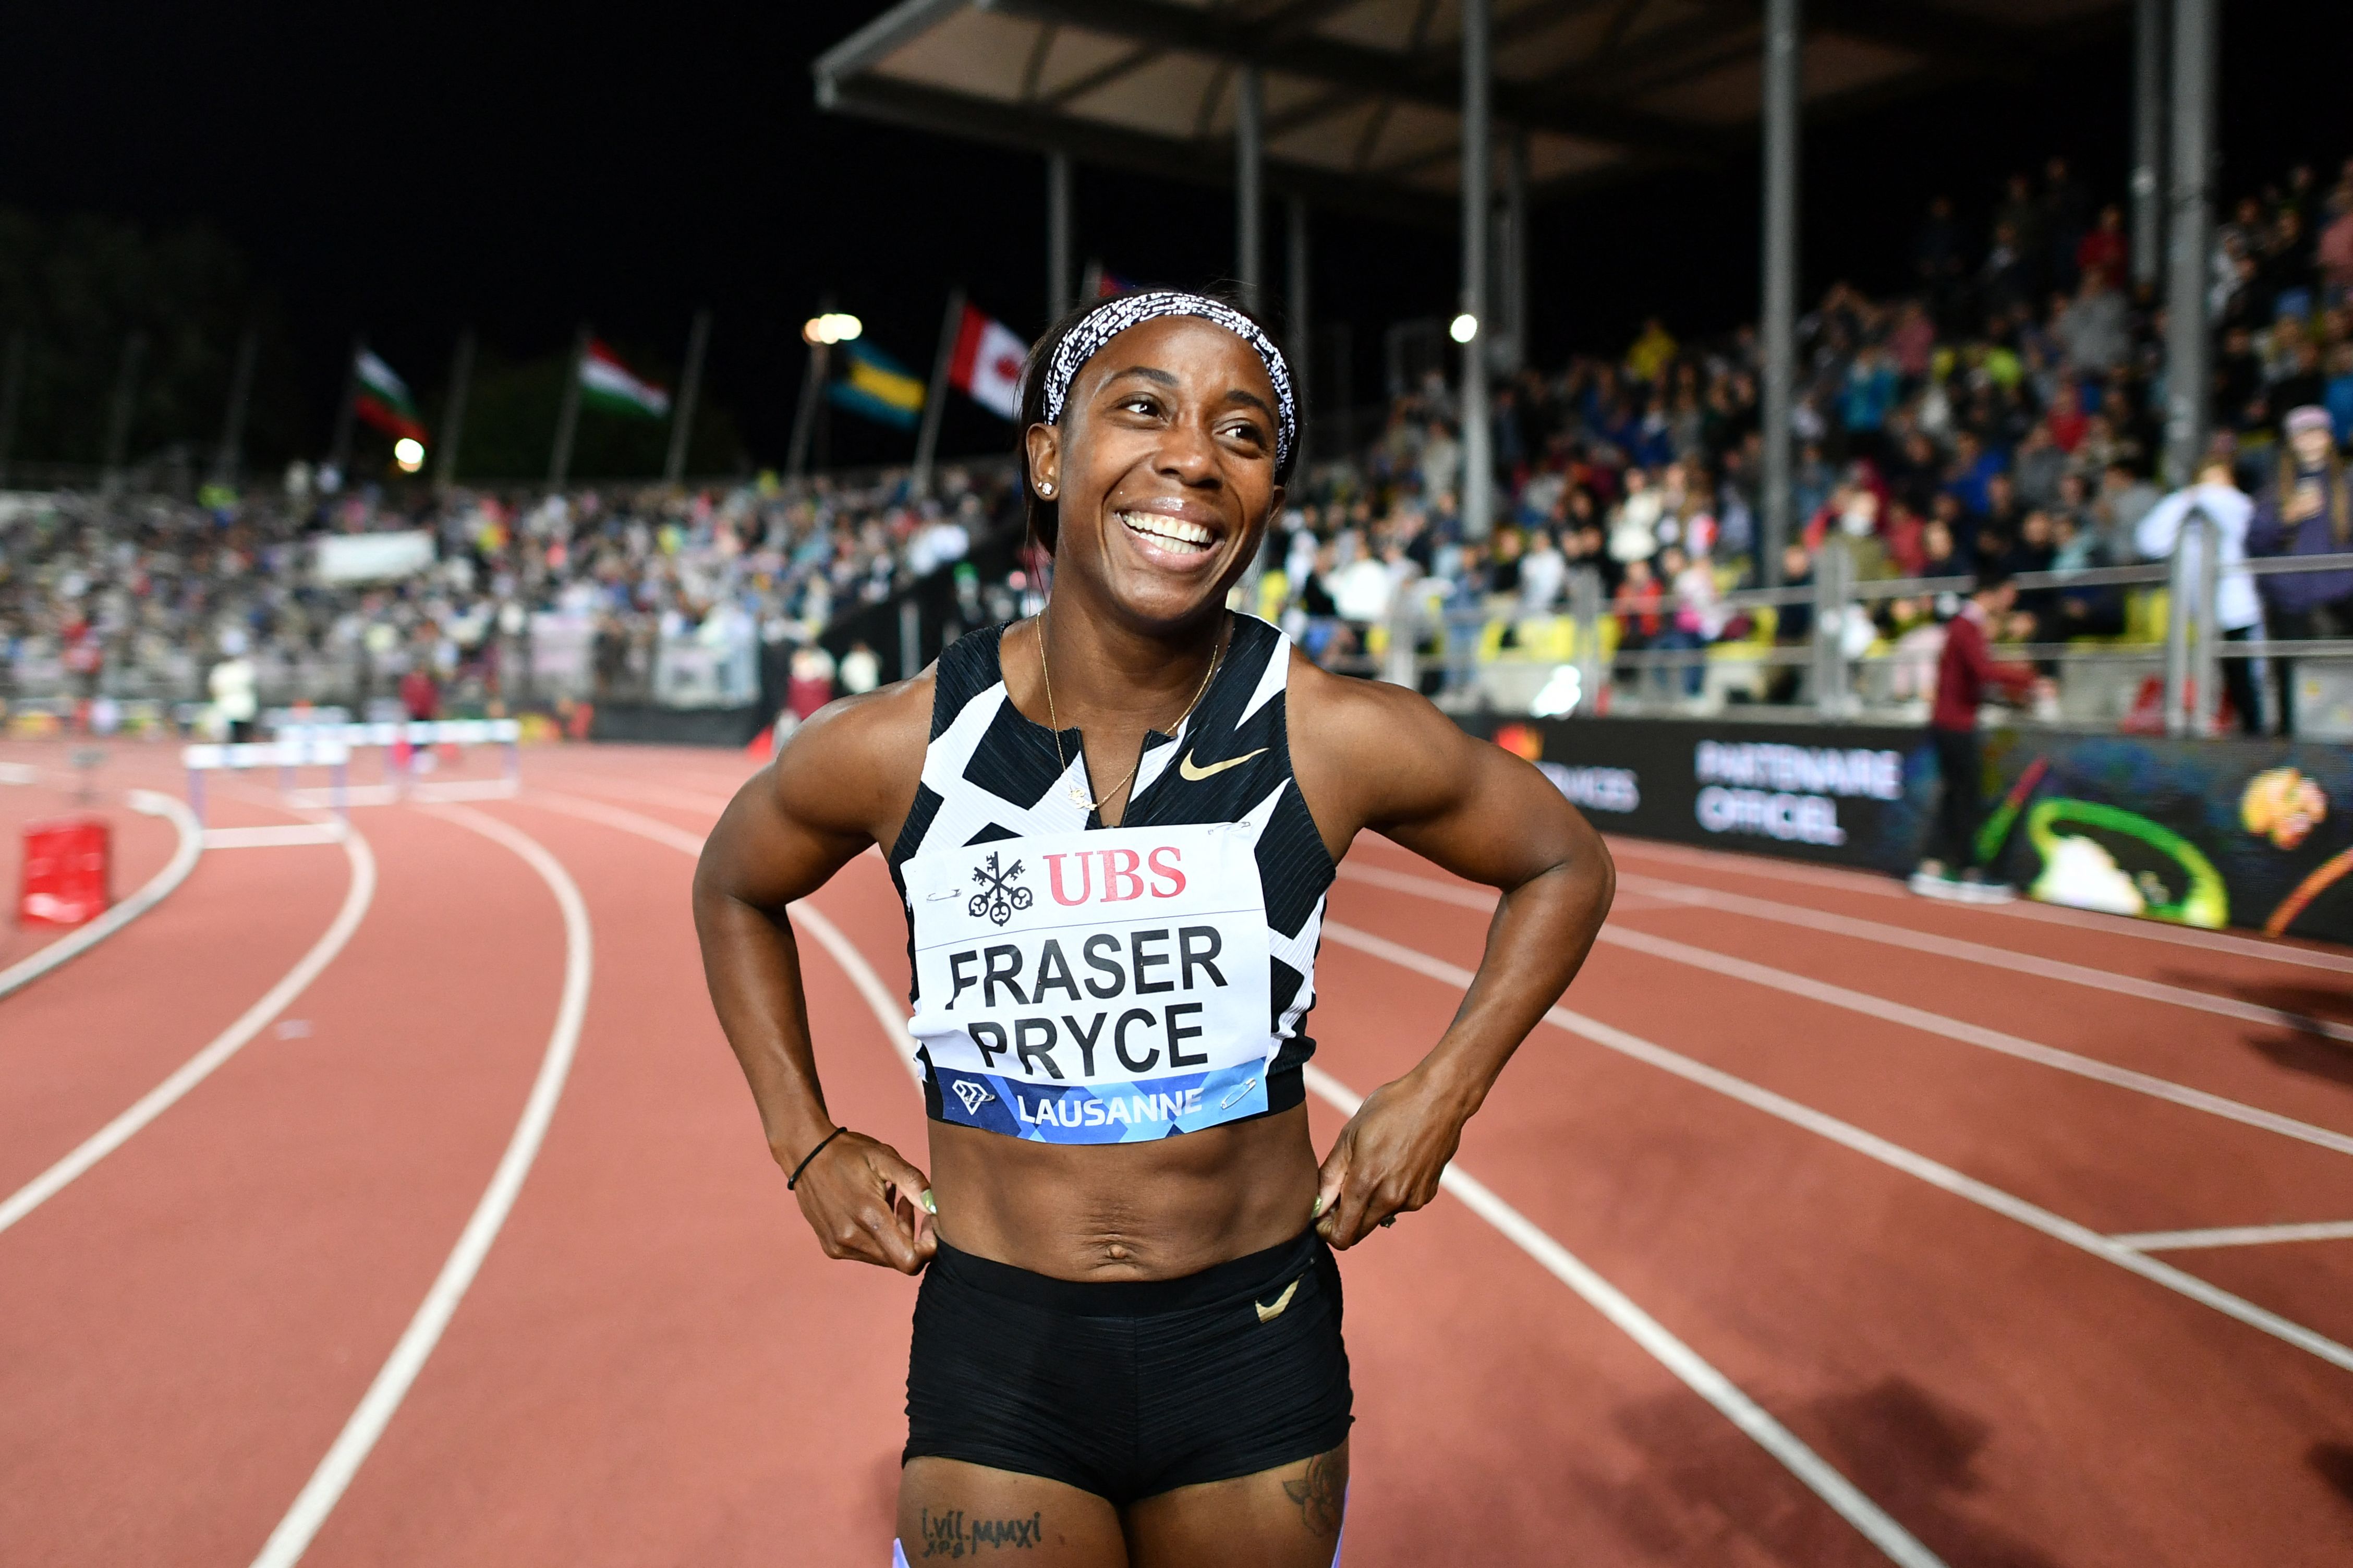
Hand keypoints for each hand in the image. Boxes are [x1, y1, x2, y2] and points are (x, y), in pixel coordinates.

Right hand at [789, 1129, 936, 1273]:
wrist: (806, 1154)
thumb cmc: (849, 1153)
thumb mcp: (885, 1157)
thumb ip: (913, 1182)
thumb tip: (936, 1208)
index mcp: (869, 1216)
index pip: (910, 1260)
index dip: (927, 1246)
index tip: (928, 1220)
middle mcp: (852, 1238)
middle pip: (899, 1260)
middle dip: (911, 1236)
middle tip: (905, 1202)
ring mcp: (839, 1246)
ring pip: (883, 1258)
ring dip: (893, 1236)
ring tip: (887, 1201)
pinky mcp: (831, 1247)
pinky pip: (865, 1254)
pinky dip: (876, 1238)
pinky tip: (870, 1210)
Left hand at [1312, 1072, 1466, 1249]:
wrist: (1438, 1098)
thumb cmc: (1390, 1110)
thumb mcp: (1350, 1136)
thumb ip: (1330, 1177)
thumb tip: (1316, 1207)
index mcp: (1366, 1185)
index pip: (1341, 1236)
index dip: (1326, 1229)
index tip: (1323, 1212)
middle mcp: (1391, 1199)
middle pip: (1359, 1233)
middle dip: (1345, 1219)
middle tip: (1343, 1189)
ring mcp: (1412, 1199)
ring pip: (1379, 1217)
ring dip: (1369, 1204)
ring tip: (1374, 1165)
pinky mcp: (1427, 1194)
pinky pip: (1400, 1205)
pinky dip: (1391, 1194)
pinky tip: (1395, 1164)